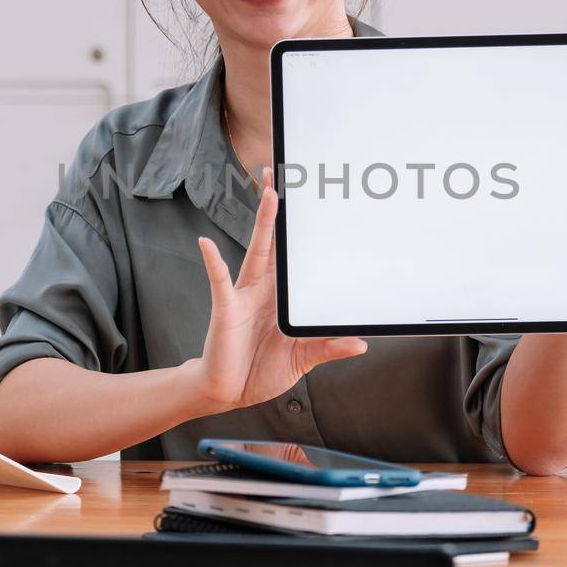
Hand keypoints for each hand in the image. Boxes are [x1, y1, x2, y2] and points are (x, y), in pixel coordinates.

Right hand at [192, 166, 367, 411]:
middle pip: (272, 240)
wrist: (229, 391)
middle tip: (283, 176)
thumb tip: (360, 343)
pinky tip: (207, 244)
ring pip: (255, 250)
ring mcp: (243, 294)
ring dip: (262, 222)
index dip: (300, 230)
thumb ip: (327, 348)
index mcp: (281, 297)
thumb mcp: (302, 359)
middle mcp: (262, 288)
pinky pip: (219, 280)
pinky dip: (213, 262)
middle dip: (278, 209)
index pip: (293, 257)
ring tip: (268, 192)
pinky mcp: (225, 308)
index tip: (309, 201)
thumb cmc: (261, 369)